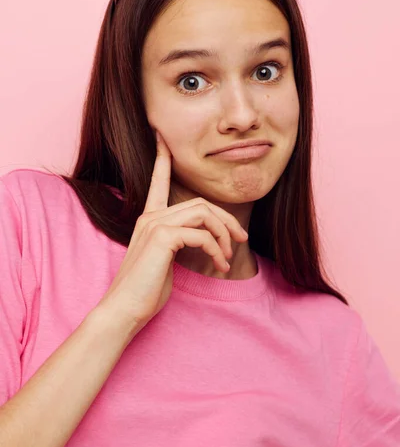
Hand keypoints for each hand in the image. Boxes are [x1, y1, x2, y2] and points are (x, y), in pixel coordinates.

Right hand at [92, 131, 247, 339]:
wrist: (124, 310)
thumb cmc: (145, 290)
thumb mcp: (164, 260)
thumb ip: (178, 243)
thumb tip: (202, 240)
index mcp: (149, 219)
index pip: (158, 182)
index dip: (162, 158)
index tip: (162, 137)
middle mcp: (150, 216)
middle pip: (200, 202)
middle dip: (226, 219)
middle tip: (240, 239)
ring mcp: (155, 225)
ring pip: (203, 213)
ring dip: (224, 235)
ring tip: (229, 257)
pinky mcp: (162, 238)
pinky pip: (202, 234)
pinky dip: (217, 249)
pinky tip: (220, 265)